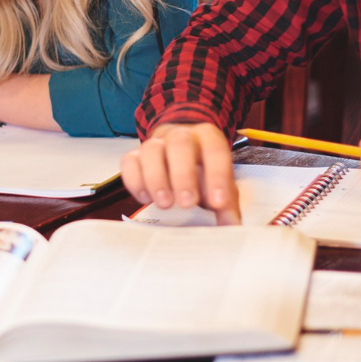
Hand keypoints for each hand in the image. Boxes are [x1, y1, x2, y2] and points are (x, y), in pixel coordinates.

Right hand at [121, 123, 239, 223]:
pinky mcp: (135, 155)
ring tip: (165, 204)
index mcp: (208, 138)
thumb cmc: (202, 174)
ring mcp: (155, 143)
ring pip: (151, 150)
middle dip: (183, 175)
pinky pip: (129, 162)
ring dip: (156, 178)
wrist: (179, 156)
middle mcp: (180, 135)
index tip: (218, 203)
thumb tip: (231, 226)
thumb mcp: (220, 185)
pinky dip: (135, 181)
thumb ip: (227, 204)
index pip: (215, 150)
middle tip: (187, 204)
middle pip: (180, 144)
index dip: (217, 176)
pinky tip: (145, 199)